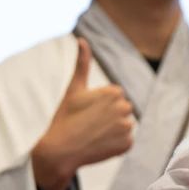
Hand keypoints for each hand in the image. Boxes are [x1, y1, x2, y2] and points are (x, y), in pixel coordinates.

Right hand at [32, 38, 134, 189]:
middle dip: (109, 117)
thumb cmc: (65, 118)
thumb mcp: (74, 89)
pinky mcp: (128, 144)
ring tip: (94, 134)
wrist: (60, 151)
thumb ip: (82, 63)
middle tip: (90, 124)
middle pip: (122, 110)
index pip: (116, 96)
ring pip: (124, 126)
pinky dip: (115, 145)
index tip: (88, 112)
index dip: (100, 105)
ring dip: (112, 131)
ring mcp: (127, 127)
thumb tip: (81, 39)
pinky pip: (126, 142)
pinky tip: (100, 145)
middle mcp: (124, 107)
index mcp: (114, 92)